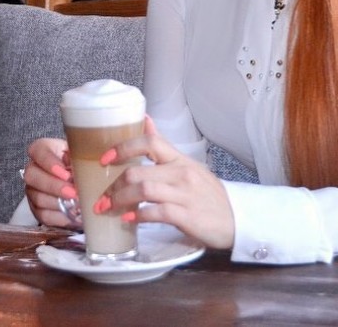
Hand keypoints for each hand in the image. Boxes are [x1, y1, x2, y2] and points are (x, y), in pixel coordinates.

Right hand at [24, 138, 78, 227]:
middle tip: (73, 192)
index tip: (66, 172)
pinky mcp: (36, 208)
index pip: (37, 150)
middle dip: (54, 186)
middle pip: (32, 176)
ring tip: (76, 204)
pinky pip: (43, 215)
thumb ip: (82, 154)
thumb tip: (86, 163)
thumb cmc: (82, 159)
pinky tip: (73, 216)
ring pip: (37, 197)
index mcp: (43, 149)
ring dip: (57, 202)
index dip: (49, 162)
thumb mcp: (83, 152)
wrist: (82, 176)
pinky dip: (59, 217)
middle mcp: (33, 169)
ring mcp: (33, 189)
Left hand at [93, 117, 234, 249]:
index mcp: (180, 159)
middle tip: (101, 197)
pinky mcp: (187, 216)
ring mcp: (185, 195)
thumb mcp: (187, 166)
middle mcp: (183, 173)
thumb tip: (145, 119)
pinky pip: (156, 213)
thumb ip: (164, 149)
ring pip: (144, 190)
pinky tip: (129, 219)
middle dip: (114, 185)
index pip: (151, 143)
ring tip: (108, 209)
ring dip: (120, 200)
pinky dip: (138, 215)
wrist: (236, 219)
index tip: (104, 159)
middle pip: (139, 172)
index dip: (124, 148)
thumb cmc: (207, 194)